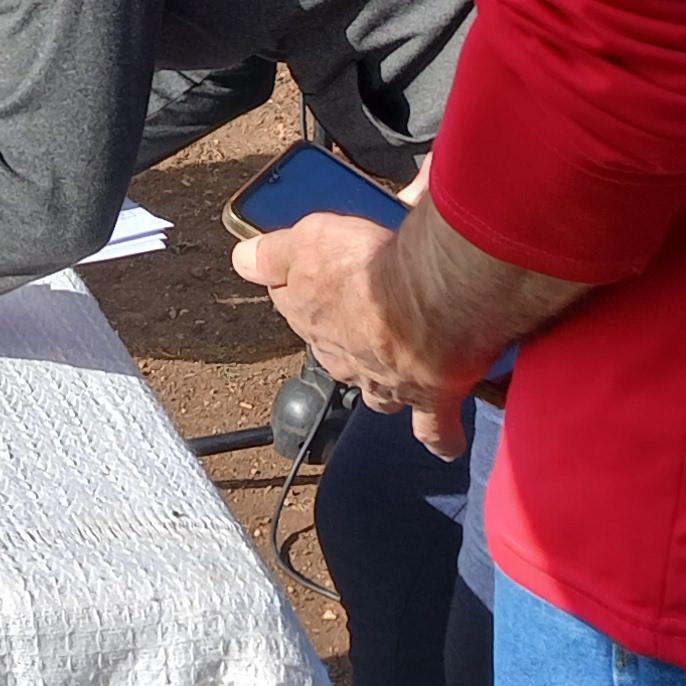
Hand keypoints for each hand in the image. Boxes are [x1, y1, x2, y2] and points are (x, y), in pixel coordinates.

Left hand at [234, 212, 469, 457]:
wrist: (426, 297)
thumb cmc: (368, 267)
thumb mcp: (306, 240)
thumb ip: (272, 253)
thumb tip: (242, 261)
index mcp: (314, 322)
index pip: (297, 308)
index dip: (307, 292)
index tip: (316, 279)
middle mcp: (344, 359)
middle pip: (337, 354)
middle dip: (346, 341)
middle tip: (364, 320)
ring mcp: (385, 382)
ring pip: (377, 392)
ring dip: (382, 386)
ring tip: (393, 379)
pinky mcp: (429, 397)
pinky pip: (433, 428)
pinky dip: (440, 437)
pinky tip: (443, 445)